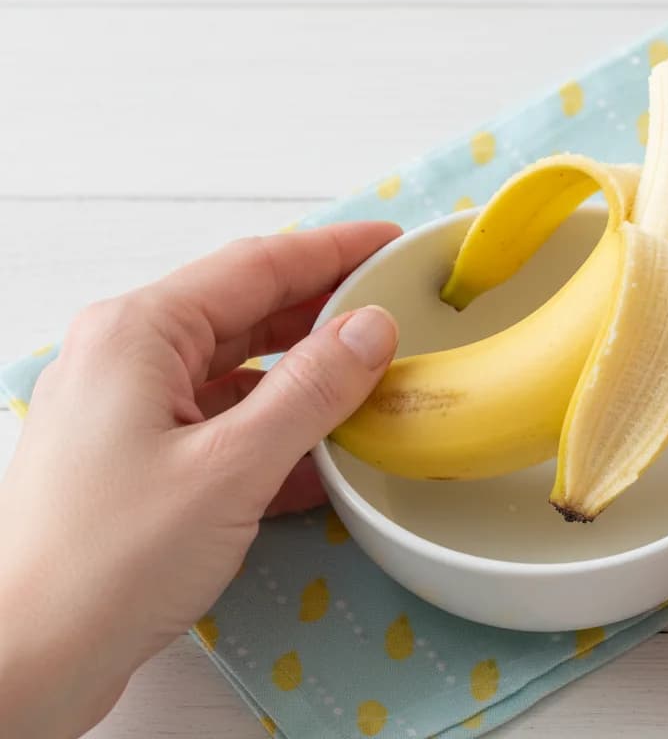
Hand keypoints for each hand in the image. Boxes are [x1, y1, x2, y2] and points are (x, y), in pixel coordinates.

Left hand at [0, 223, 399, 738]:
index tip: (390, 242)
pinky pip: (219, 414)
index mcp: (140, 331)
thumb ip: (311, 389)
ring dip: (302, 370)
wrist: (24, 665)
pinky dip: (273, 421)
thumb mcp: (231, 468)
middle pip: (245, 309)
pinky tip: (322, 447)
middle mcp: (128, 353)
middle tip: (392, 306)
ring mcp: (128, 404)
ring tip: (369, 374)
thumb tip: (372, 326)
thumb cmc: (110, 563)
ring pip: (235, 364)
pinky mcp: (135, 452)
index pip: (257, 264)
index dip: (333, 249)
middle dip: (321, 308)